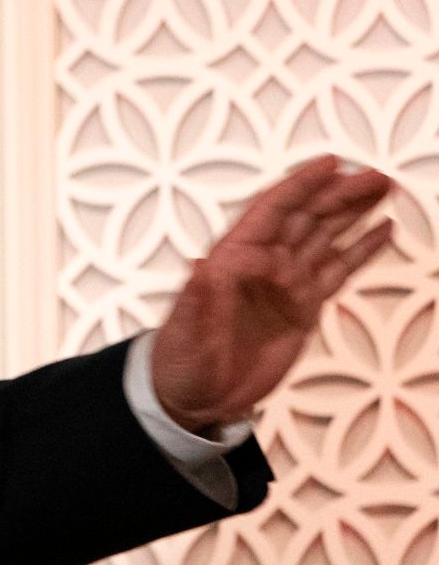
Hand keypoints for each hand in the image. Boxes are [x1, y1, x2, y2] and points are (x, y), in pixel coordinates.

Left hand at [150, 153, 395, 434]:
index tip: (331, 164)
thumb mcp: (182, 334)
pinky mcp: (304, 307)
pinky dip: (360, 251)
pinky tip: (382, 232)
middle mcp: (262, 265)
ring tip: (384, 189)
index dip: (300, 186)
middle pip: (306, 217)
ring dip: (354, 212)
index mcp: (232, 260)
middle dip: (340, 193)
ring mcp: (286, 284)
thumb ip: (194, 300)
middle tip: (376, 176)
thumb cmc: (179, 362)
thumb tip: (197, 265)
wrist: (195, 400)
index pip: (270, 212)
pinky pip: (337, 271)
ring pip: (325, 237)